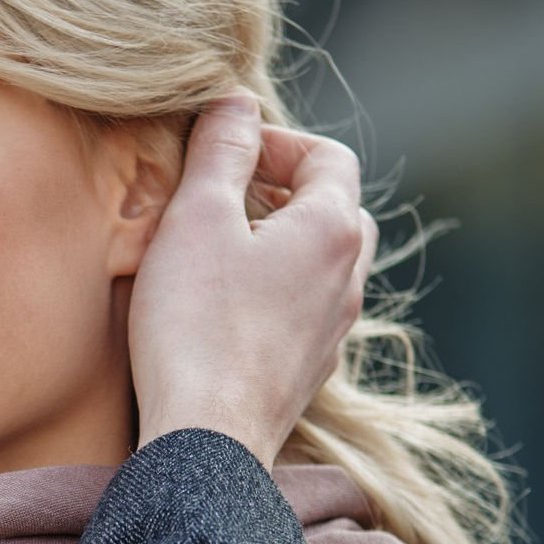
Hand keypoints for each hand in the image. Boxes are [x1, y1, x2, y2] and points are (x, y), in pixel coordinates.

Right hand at [128, 93, 378, 466]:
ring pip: (321, 263)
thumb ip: (221, 150)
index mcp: (332, 230)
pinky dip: (273, 290)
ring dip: (277, 243)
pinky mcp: (307, 372)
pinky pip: (303, 310)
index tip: (223, 151)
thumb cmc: (196, 326)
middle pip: (335, 209)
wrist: (207, 442)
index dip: (276, 141)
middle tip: (225, 196)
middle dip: (283, 191)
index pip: (329, 156)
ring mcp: (332, 331)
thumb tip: (236, 102)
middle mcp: (347, 279)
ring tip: (219, 250)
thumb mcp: (196, 217)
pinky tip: (221, 308)